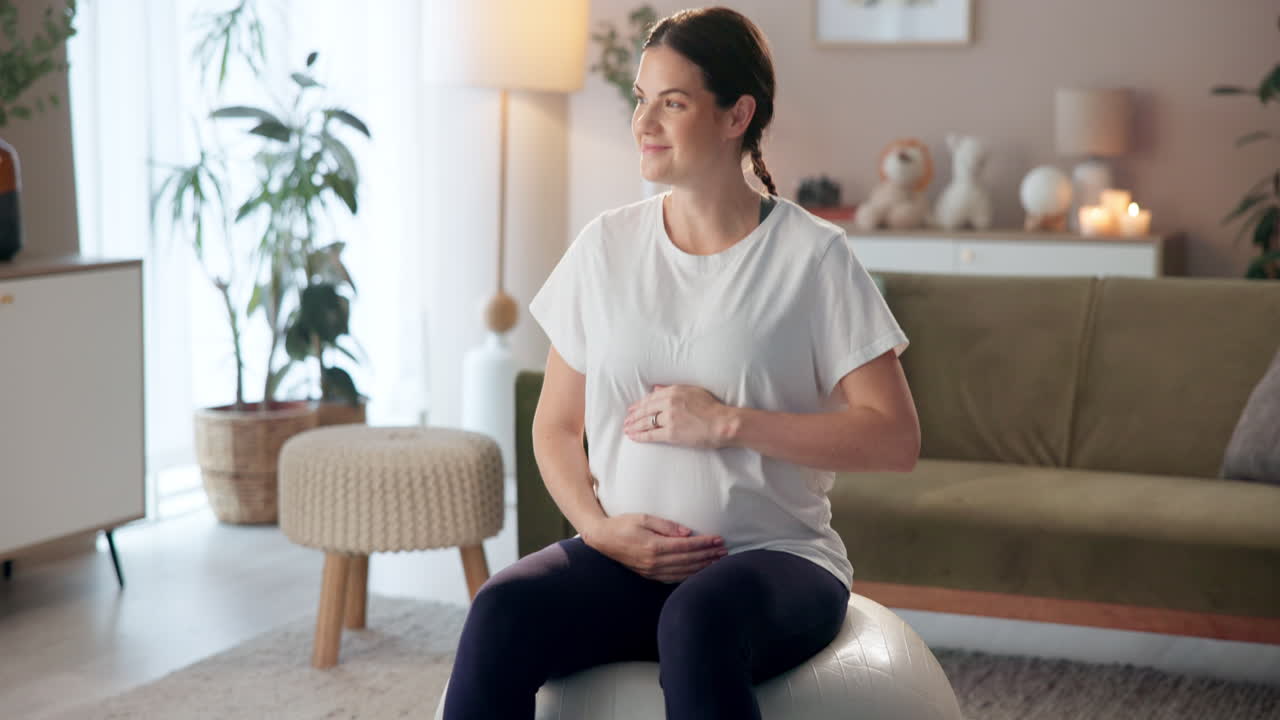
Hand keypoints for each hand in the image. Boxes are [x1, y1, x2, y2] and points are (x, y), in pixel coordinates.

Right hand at [583, 514, 727, 583]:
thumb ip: (667, 525)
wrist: (602, 539)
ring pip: (683, 572)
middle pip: (688, 560)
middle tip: (724, 551)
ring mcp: (652, 571)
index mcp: (654, 546)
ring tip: (717, 561)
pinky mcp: (649, 575)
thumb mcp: (644, 518)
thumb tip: (688, 532)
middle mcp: (654, 562)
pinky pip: (674, 578)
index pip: (687, 546)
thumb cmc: (623, 524)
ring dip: (702, 567)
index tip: (719, 539)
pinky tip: (699, 571)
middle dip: (708, 555)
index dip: (705, 543)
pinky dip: (689, 575)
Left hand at [623, 384, 734, 448]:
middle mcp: (669, 402)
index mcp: (674, 391)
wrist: (723, 423)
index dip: (639, 404)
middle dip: (633, 416)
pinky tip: (633, 437)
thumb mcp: (693, 391)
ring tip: (627, 429)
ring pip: (646, 422)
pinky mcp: (671, 433)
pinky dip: (640, 436)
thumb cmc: (713, 408)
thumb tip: (656, 389)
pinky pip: (651, 434)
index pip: (651, 398)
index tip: (632, 409)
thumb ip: (673, 389)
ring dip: (634, 426)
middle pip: (645, 409)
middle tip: (626, 420)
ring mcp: (669, 418)